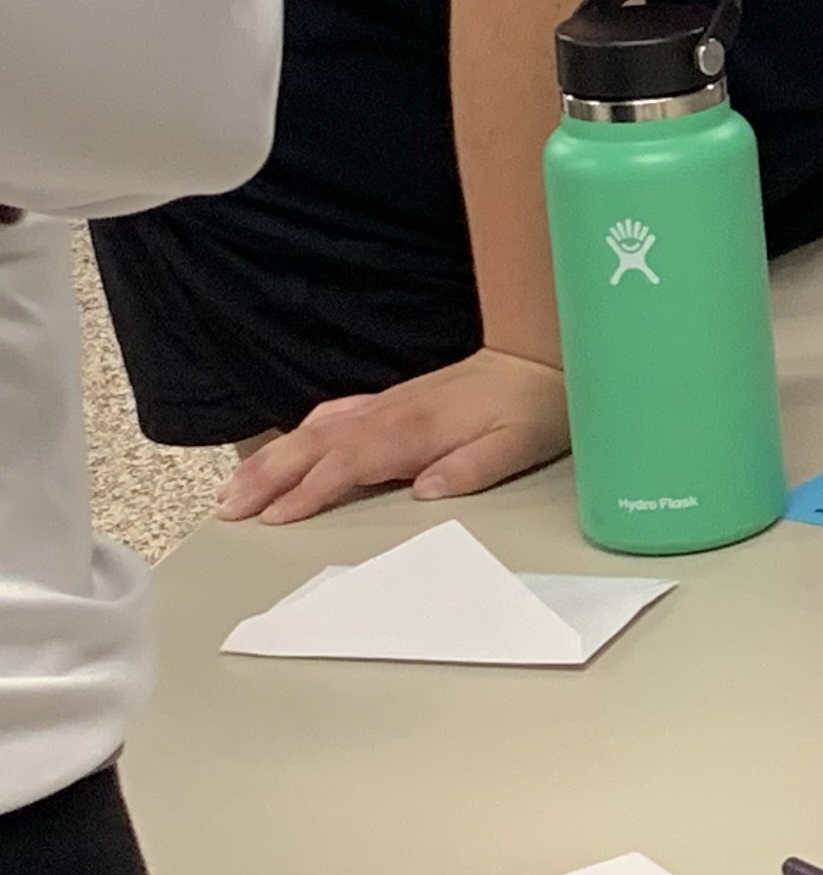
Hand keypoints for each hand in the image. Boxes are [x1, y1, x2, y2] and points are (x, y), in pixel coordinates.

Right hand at [220, 348, 569, 526]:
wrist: (543, 357)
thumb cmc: (535, 407)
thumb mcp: (518, 444)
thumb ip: (472, 469)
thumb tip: (425, 492)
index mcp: (417, 430)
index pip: (348, 463)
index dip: (308, 491)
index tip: (273, 517)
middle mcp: (392, 414)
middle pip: (314, 445)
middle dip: (267, 476)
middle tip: (226, 508)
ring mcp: (389, 404)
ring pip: (315, 429)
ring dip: (273, 457)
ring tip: (234, 487)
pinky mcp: (394, 400)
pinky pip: (333, 415)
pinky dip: (300, 433)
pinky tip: (286, 446)